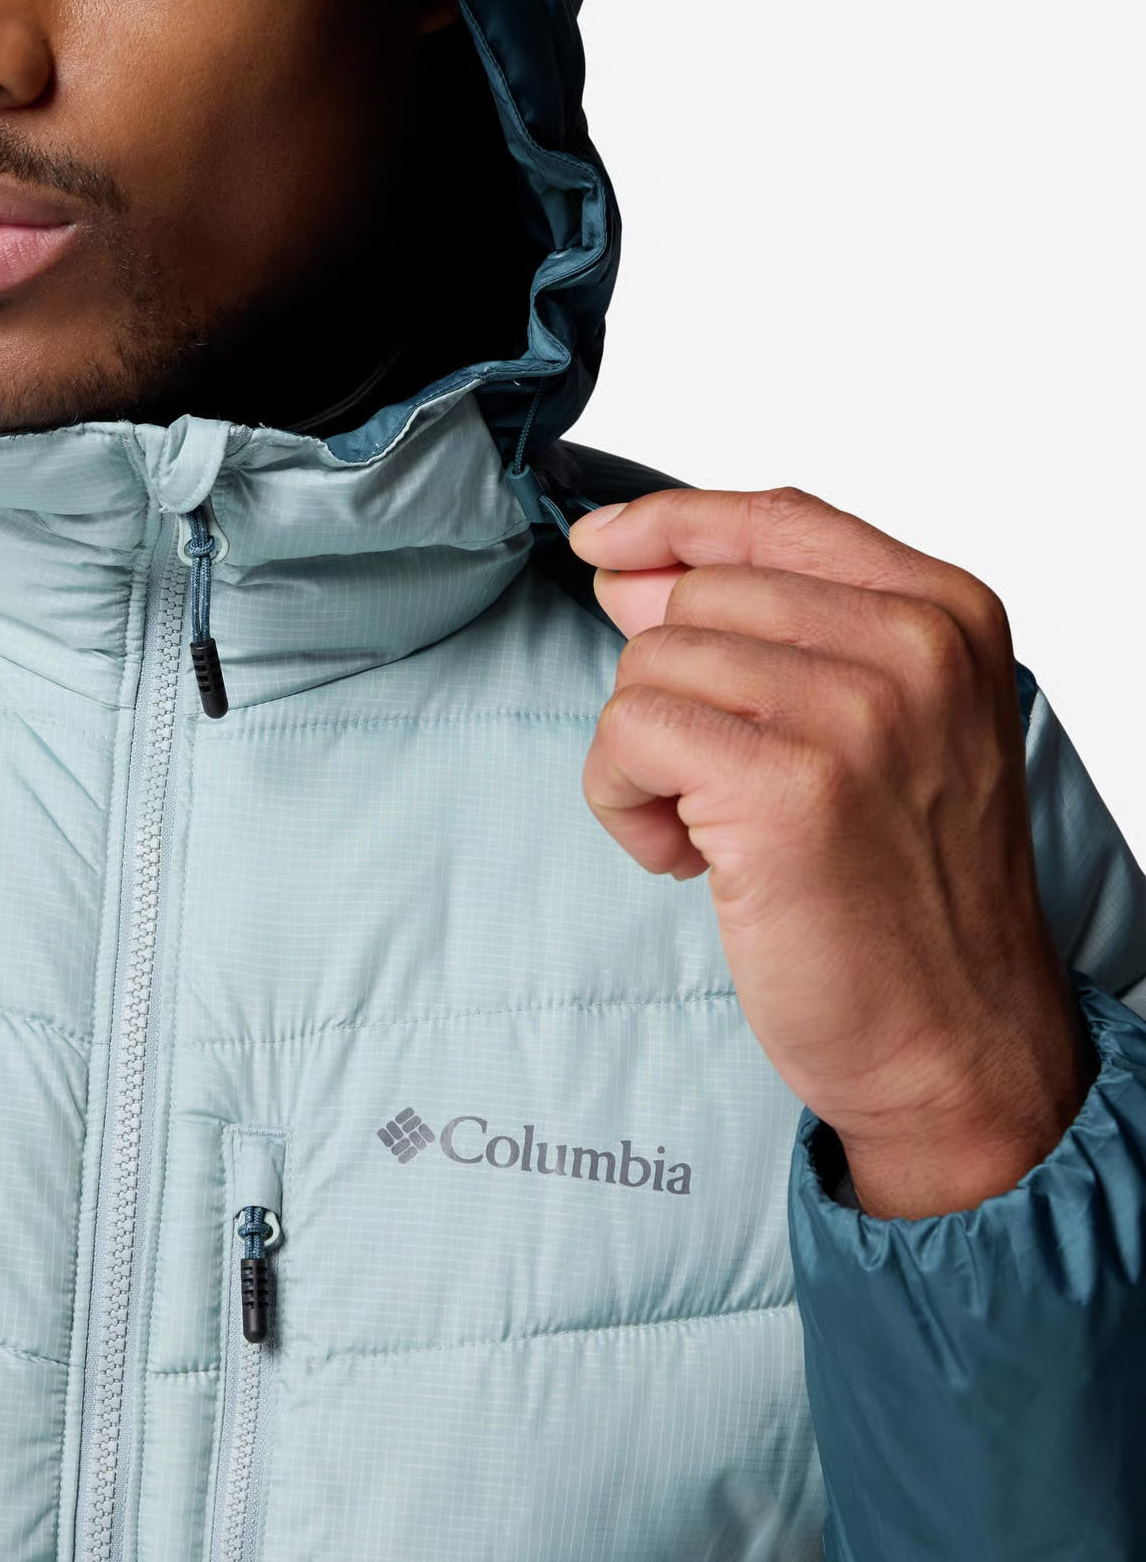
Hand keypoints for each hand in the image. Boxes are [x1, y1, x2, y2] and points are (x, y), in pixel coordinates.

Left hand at [569, 486, 1094, 1217]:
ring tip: (709, 836)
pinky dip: (623, 800)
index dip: (672, 523)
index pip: (776, 518)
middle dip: (669, 693)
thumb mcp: (878, 734)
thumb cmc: (908, 898)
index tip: (603, 544)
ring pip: (651, 663)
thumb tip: (630, 575)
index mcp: (947, 615)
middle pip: (697, 597)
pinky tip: (683, 861)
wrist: (958, 1043)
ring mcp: (857, 712)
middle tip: (711, 791)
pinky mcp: (787, 789)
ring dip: (644, 759)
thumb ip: (773, 639)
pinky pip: (629, 733)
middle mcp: (913, 646)